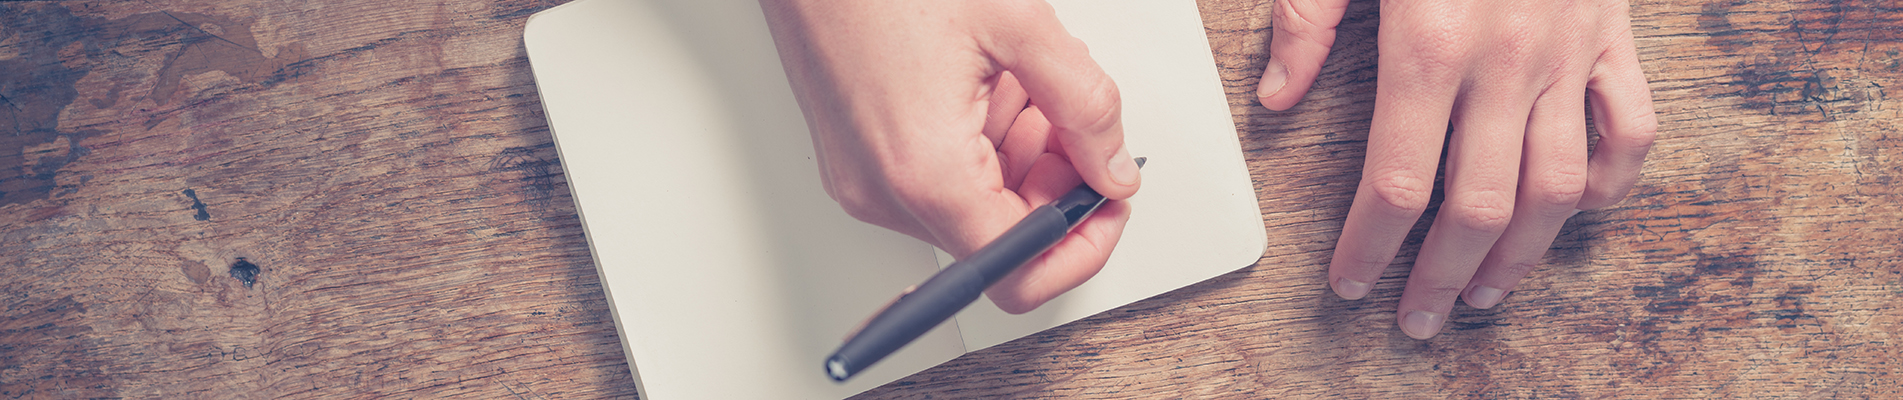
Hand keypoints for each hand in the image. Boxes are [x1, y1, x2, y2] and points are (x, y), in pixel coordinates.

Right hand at [759, 0, 1141, 313]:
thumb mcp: (1017, 26)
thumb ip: (1084, 105)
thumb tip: (1113, 167)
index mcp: (926, 172)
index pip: (1020, 270)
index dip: (1082, 241)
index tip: (1108, 201)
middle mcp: (884, 192)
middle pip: (999, 236)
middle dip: (1054, 181)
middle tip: (1071, 115)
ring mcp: (863, 179)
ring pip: (972, 204)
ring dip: (1019, 153)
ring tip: (1021, 78)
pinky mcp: (854, 160)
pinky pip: (937, 178)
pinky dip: (980, 140)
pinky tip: (985, 81)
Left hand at [1258, 0, 1657, 338]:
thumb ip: (1306, 21)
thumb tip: (1277, 98)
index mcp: (1429, 42)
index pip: (1397, 180)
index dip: (1371, 245)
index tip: (1352, 282)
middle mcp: (1508, 58)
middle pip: (1478, 204)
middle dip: (1442, 274)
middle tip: (1415, 315)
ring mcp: (1572, 52)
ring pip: (1559, 187)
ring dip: (1522, 254)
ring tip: (1486, 292)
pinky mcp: (1617, 37)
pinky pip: (1633, 130)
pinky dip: (1610, 182)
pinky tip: (1571, 214)